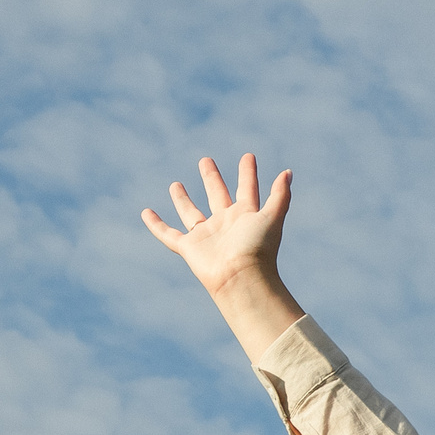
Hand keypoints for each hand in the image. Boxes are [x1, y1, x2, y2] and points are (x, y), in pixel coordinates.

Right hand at [141, 154, 306, 363]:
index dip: (248, 173)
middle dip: (212, 178)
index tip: (248, 156)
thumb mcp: (272, 217)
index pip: (247, 188)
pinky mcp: (189, 248)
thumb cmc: (258, 248)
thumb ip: (280, 195)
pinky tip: (146, 212)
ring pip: (191, 213)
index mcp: (246, 216)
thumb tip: (288, 172)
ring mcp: (207, 236)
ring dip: (182, 199)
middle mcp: (226, 224)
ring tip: (175, 184)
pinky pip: (168, 234)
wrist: (241, 278)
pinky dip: (156, 225)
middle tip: (206, 161)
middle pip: (218, 195)